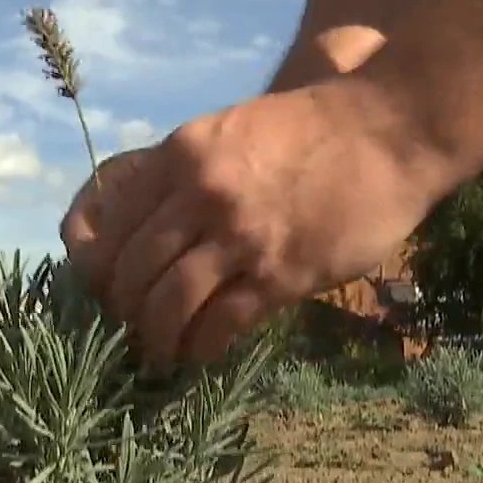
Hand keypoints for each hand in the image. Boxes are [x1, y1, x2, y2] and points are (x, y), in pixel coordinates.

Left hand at [60, 76, 458, 365]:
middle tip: (131, 329)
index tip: (105, 291)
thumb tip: (142, 225)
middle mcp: (200, 195)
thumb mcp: (228, 131)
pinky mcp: (280, 273)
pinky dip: (201, 346)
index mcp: (180, 156)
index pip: (106, 228)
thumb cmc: (309, 130)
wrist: (386, 130)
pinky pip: (221, 322)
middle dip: (123, 311)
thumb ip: (184, 173)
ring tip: (160, 351)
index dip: (96, 271)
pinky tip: (201, 351)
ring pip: (167, 303)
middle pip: (131, 272)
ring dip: (156, 337)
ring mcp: (239, 236)